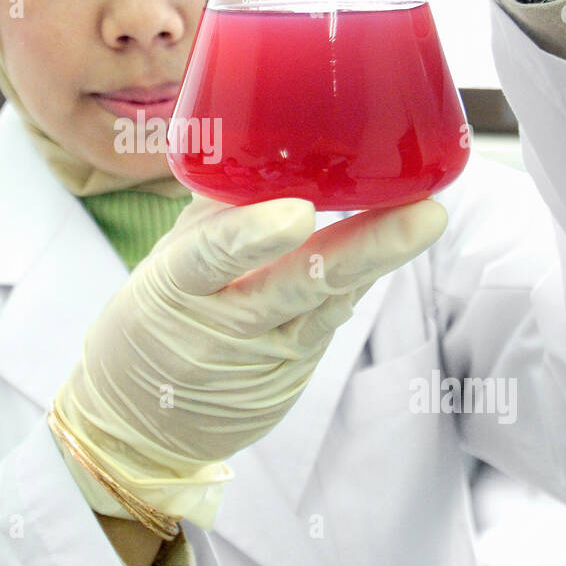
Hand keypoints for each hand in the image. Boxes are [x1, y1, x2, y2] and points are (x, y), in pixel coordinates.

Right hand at [52, 192, 446, 527]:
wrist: (140, 422)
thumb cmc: (155, 318)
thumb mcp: (166, 261)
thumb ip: (216, 212)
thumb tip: (269, 144)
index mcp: (176, 284)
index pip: (210, 257)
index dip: (252, 236)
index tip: (299, 212)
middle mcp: (225, 321)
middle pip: (297, 284)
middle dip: (364, 247)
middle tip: (422, 214)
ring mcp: (265, 351)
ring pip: (328, 304)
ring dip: (379, 261)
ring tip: (425, 220)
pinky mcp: (292, 370)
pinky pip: (331, 318)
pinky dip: (360, 281)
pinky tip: (395, 246)